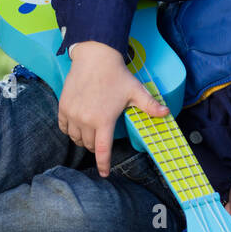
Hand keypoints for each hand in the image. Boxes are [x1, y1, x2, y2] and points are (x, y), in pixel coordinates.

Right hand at [58, 40, 169, 176]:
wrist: (95, 57)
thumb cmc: (117, 75)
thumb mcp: (136, 91)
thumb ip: (150, 105)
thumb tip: (166, 113)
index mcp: (104, 120)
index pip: (102, 150)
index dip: (103, 164)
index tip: (104, 174)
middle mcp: (86, 120)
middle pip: (89, 145)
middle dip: (95, 147)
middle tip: (102, 140)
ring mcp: (72, 114)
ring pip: (75, 138)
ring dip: (83, 140)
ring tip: (91, 133)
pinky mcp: (63, 107)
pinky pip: (64, 127)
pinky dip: (70, 130)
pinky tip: (77, 126)